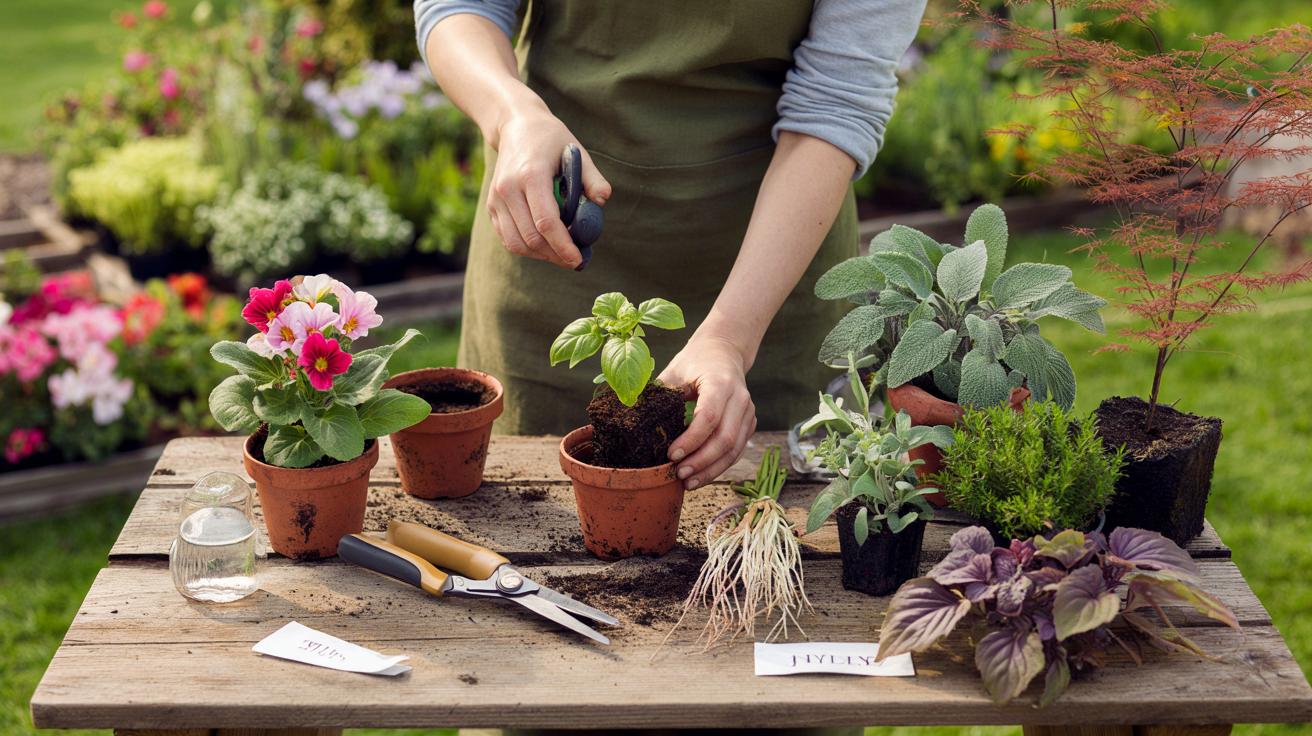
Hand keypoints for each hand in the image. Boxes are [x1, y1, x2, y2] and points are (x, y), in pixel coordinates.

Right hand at [489, 104, 610, 268]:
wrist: (516, 126)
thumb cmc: (551, 138)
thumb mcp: (577, 151)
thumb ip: (593, 178)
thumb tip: (602, 202)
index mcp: (531, 174)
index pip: (546, 221)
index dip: (563, 246)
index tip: (578, 259)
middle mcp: (508, 188)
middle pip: (531, 236)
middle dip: (555, 255)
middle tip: (574, 260)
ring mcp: (496, 198)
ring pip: (517, 243)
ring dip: (540, 255)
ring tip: (560, 255)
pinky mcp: (492, 206)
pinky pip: (507, 238)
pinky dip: (526, 248)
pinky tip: (544, 246)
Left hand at [658, 336, 756, 489]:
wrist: (723, 352)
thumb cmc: (695, 361)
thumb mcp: (674, 370)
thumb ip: (658, 392)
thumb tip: (631, 416)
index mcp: (720, 382)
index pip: (709, 416)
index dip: (691, 439)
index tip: (671, 455)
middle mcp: (740, 398)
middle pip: (725, 438)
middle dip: (701, 461)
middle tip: (678, 475)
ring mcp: (748, 412)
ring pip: (734, 449)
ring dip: (711, 470)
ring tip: (688, 483)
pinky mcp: (749, 423)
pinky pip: (737, 450)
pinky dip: (719, 466)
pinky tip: (701, 475)